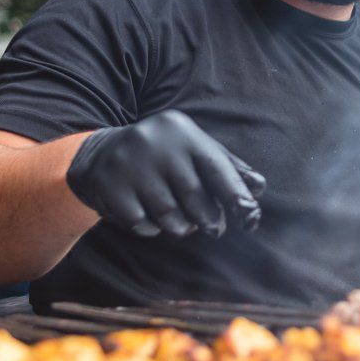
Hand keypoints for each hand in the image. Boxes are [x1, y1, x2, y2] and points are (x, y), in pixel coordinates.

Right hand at [65, 111, 264, 237]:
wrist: (100, 154)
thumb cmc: (163, 156)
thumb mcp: (193, 150)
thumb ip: (227, 167)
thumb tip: (259, 187)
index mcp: (181, 131)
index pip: (216, 168)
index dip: (236, 196)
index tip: (249, 219)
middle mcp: (154, 142)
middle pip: (194, 196)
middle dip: (208, 219)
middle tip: (213, 229)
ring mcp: (129, 164)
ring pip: (168, 214)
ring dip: (180, 227)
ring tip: (182, 224)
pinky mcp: (109, 186)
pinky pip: (141, 223)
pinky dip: (151, 229)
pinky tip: (150, 218)